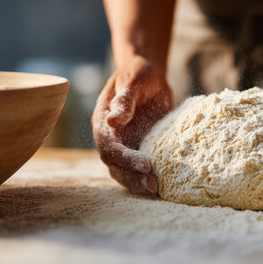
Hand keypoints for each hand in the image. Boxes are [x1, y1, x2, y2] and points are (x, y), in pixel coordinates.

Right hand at [92, 56, 172, 194]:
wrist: (148, 76)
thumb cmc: (139, 75)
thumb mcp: (133, 81)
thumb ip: (124, 100)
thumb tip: (113, 120)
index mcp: (103, 121)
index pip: (108, 146)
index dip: (124, 158)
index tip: (145, 164)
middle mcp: (110, 137)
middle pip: (113, 164)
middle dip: (131, 176)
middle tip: (153, 183)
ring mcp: (122, 145)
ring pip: (122, 171)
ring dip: (136, 182)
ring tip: (156, 188)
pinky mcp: (136, 149)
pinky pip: (135, 169)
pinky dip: (143, 179)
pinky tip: (159, 185)